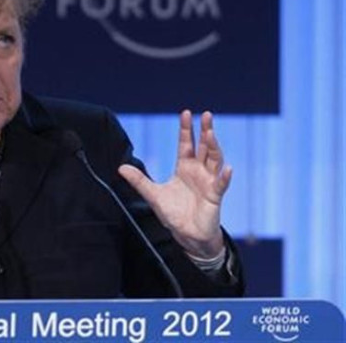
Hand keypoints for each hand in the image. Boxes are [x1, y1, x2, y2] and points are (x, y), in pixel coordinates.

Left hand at [117, 110, 231, 257]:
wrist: (187, 235)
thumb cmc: (174, 213)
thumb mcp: (153, 194)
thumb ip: (139, 180)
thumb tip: (120, 167)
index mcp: (185, 167)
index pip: (186, 144)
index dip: (186, 129)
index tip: (186, 113)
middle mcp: (199, 171)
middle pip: (204, 147)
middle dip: (205, 130)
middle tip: (205, 114)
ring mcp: (209, 182)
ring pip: (214, 160)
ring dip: (214, 147)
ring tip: (210, 134)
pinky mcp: (215, 196)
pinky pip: (221, 185)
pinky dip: (224, 177)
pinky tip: (227, 168)